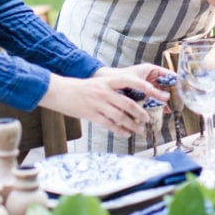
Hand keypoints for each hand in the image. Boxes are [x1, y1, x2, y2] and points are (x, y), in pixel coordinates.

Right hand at [39, 64, 170, 136]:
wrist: (61, 91)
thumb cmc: (81, 88)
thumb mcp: (98, 83)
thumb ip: (113, 89)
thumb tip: (129, 100)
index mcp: (107, 81)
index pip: (129, 80)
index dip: (143, 85)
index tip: (153, 91)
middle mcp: (104, 92)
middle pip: (128, 103)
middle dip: (140, 113)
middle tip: (148, 119)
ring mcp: (98, 104)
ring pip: (121, 116)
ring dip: (133, 124)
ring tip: (140, 130)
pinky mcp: (92, 115)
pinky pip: (110, 125)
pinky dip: (120, 130)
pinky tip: (126, 134)